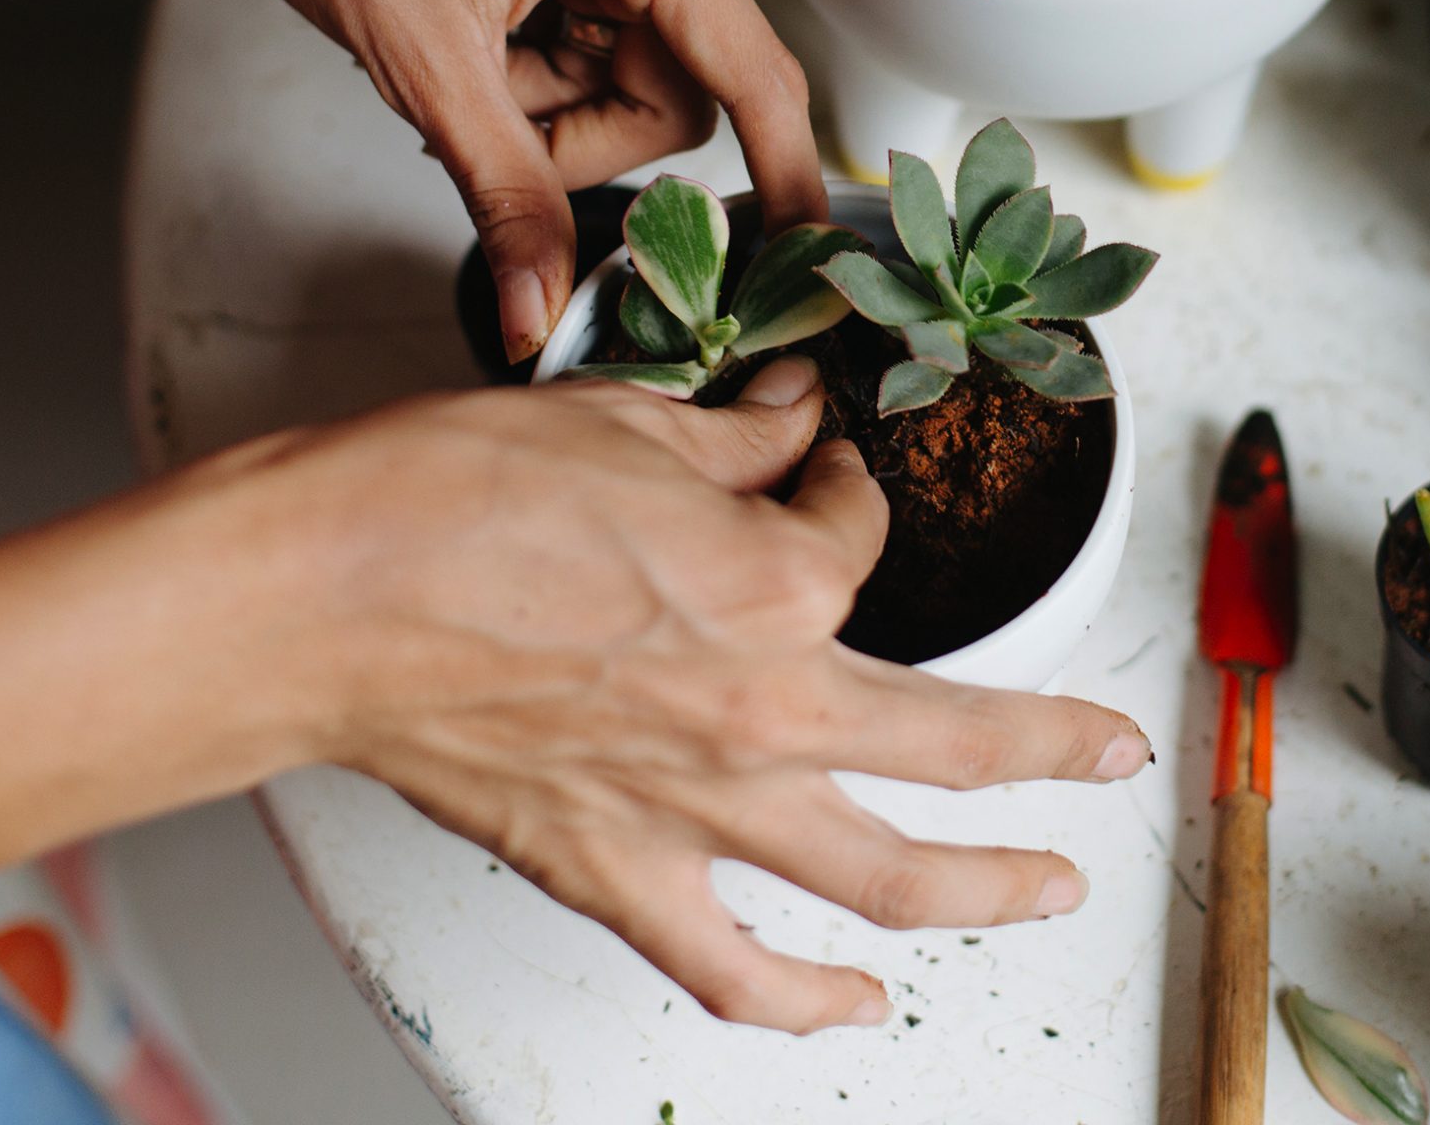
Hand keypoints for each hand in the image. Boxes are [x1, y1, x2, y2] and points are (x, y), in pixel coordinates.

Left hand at [193, 0, 827, 360]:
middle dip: (581, 135)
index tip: (808, 257)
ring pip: (638, 70)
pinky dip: (545, 60)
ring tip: (460, 56)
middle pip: (678, 90)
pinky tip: (478, 32)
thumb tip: (540, 315)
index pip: (749, 72)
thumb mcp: (421, 66)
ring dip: (552, 99)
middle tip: (479, 118)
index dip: (785, 173)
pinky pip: (612, 31)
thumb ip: (502, 197)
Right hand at [238, 357, 1149, 1032]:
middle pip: (960, 740)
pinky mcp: (619, 873)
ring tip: (1051, 889)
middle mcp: (765, 710)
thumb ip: (736, 439)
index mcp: (776, 585)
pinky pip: (738, 970)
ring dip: (991, 887)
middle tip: (1111, 751)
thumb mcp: (620, 424)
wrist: (318, 599)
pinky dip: (810, 1004)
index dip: (846, 486)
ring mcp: (700, 809)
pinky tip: (861, 1009)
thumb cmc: (446, 501)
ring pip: (890, 877)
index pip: (860, 532)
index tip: (821, 467)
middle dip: (1057, 743)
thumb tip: (790, 420)